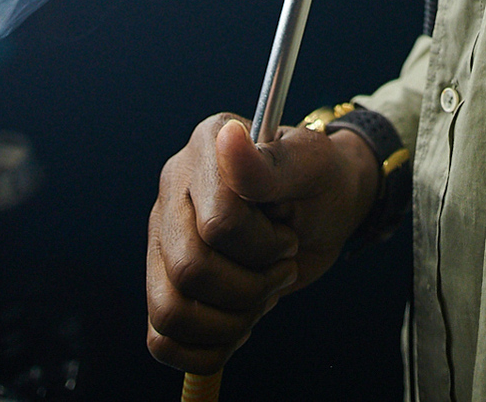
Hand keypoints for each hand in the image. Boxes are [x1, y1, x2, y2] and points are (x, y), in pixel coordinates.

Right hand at [146, 113, 379, 374]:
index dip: (263, 244)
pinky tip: (240, 321)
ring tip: (262, 295)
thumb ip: (270, 164)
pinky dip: (208, 347)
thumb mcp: (312, 166)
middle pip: (190, 270)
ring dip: (232, 320)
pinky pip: (161, 340)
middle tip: (281, 269)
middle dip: (250, 286)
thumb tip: (229, 137)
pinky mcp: (163, 282)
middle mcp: (173, 189)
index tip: (287, 234)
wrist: (324, 211)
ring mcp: (162, 237)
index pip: (218, 223)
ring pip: (171, 311)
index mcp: (205, 146)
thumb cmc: (321, 182)